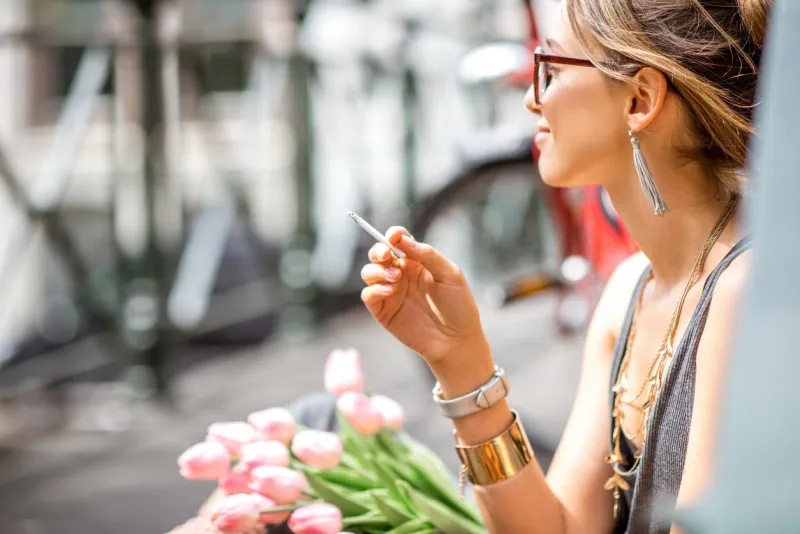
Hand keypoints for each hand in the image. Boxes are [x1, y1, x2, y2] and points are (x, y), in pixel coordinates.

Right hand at [360, 226, 486, 366]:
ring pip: (369, 272)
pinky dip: (374, 289)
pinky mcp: (383, 311)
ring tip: (395, 278)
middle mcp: (401, 275)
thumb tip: (402, 239)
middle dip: (378, 250)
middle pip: (379, 254)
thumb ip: (427, 255)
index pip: (399, 242)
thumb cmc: (459, 307)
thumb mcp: (449, 274)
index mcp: (417, 263)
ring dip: (377, 270)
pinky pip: (368, 295)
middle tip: (387, 255)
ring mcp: (391, 293)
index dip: (393, 234)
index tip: (394, 235)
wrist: (457, 340)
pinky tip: (389, 290)